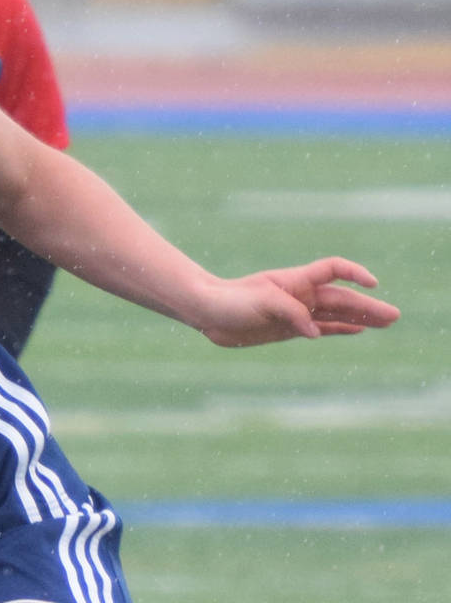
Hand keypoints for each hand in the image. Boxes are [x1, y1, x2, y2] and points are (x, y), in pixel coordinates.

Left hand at [198, 260, 396, 347]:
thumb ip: (291, 314)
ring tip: (386, 322)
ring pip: (336, 315)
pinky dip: (339, 330)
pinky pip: (321, 328)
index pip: (333, 269)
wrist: (207, 312)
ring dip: (361, 319)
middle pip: (342, 298)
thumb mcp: (262, 303)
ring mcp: (297, 312)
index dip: (354, 273)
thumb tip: (314, 332)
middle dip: (368, 307)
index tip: (372, 283)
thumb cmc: (231, 299)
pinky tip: (358, 330)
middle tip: (394, 316)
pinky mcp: (289, 329)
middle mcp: (301, 294)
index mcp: (296, 280)